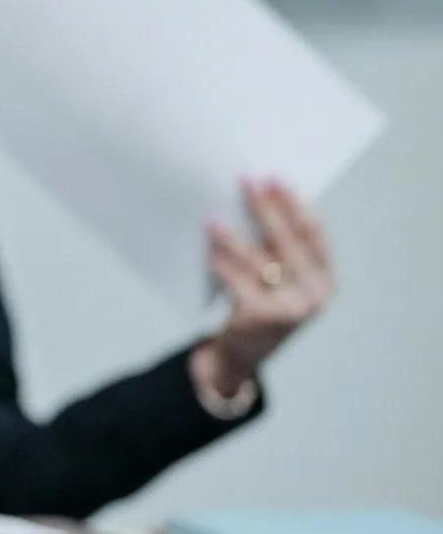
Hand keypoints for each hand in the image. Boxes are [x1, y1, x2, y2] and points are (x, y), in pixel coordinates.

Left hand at [196, 176, 333, 396]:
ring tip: (213, 218)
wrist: (242, 355)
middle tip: (246, 181)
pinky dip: (222, 266)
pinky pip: (239, 283)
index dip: (294, 203)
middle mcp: (315, 293)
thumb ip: (277, 250)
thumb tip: (253, 198)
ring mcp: (292, 308)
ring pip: (261, 261)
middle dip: (266, 208)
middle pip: (288, 240)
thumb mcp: (279, 280)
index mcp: (325, 278)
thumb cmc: (259, 306)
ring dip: (234, 236)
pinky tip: (208, 251)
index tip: (273, 178)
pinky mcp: (264, 318)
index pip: (314, 232)